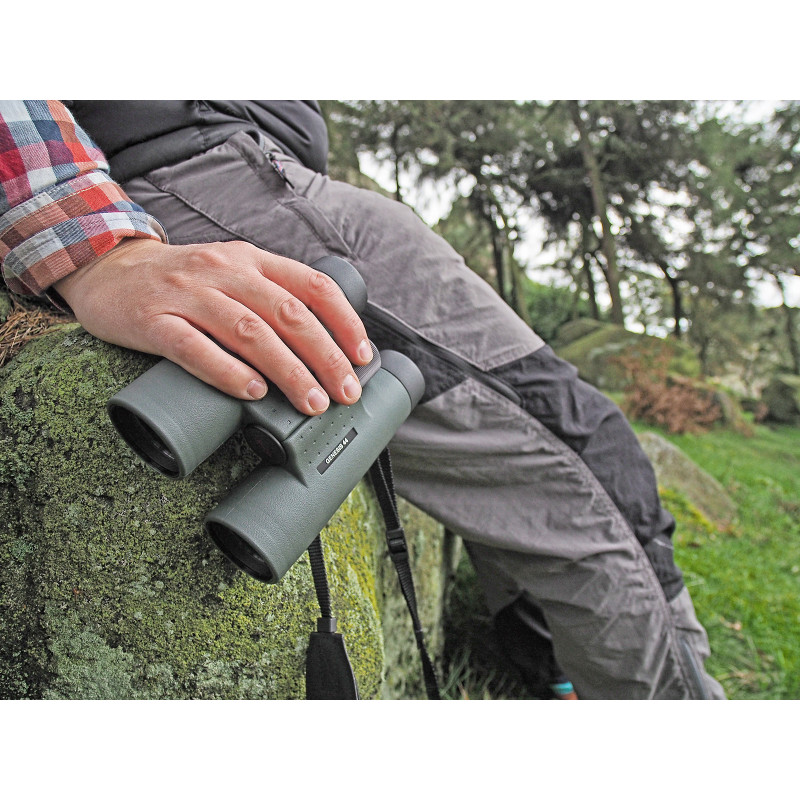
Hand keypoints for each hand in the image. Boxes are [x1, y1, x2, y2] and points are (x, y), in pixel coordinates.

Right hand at [54, 238, 373, 414]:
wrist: (106, 269)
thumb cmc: (182, 282)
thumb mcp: (231, 273)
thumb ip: (269, 297)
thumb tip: (323, 347)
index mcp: (251, 259)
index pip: (312, 285)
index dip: (345, 322)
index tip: (363, 357)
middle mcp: (223, 271)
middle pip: (287, 313)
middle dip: (325, 356)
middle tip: (345, 393)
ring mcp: (186, 294)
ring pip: (248, 332)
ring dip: (288, 371)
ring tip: (311, 402)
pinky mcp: (152, 321)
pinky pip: (194, 347)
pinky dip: (228, 372)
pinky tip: (253, 393)